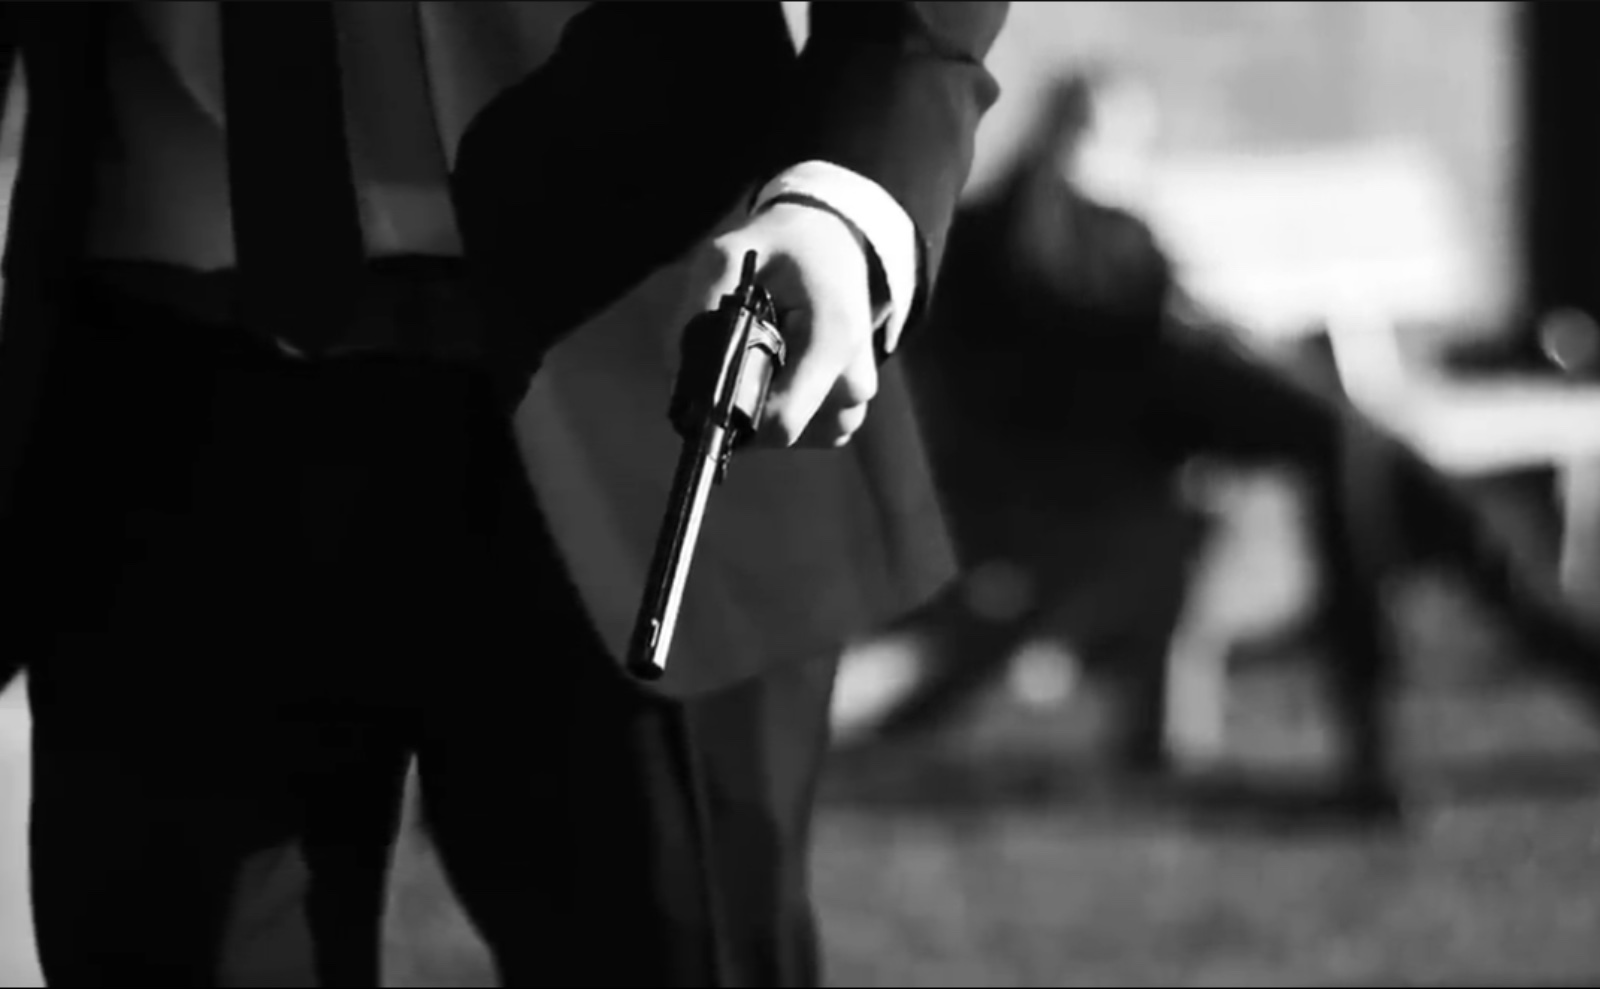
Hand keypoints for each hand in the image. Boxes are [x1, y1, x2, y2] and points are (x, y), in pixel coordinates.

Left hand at [691, 201, 878, 447]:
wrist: (837, 241)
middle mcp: (853, 378)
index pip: (781, 421)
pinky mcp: (851, 406)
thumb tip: (677, 380)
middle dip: (744, 407)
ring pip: (793, 437)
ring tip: (759, 359)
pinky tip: (776, 373)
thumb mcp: (727, 255)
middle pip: (781, 433)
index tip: (709, 392)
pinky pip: (809, 433)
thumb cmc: (785, 245)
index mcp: (832, 340)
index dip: (735, 418)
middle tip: (735, 359)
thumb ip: (697, 310)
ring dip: (762, 411)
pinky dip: (782, 411)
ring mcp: (856, 398)